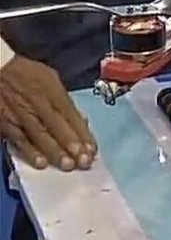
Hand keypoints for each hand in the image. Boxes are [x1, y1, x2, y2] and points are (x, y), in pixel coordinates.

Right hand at [0, 55, 96, 170]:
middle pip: (58, 126)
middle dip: (72, 145)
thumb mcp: (51, 78)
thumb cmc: (27, 73)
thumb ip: (64, 100)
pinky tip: (40, 163)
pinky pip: (19, 139)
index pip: (71, 114)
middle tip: (84, 161)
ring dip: (55, 151)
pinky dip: (29, 152)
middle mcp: (39, 103)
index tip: (92, 149)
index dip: (82, 133)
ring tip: (68, 166)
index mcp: (53, 91)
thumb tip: (79, 119)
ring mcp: (22, 114)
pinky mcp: (6, 123)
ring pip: (40, 135)